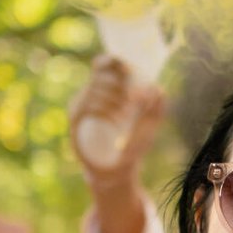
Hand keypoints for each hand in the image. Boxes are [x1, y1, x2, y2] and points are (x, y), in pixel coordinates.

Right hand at [70, 54, 164, 184]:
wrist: (117, 172)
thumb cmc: (134, 145)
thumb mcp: (150, 125)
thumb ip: (157, 107)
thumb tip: (157, 88)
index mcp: (107, 90)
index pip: (103, 64)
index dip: (112, 60)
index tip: (128, 68)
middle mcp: (90, 94)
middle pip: (101, 74)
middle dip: (120, 84)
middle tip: (133, 100)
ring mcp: (80, 106)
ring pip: (96, 89)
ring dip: (115, 101)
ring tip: (125, 117)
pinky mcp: (74, 121)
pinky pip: (88, 105)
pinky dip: (105, 112)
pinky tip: (116, 124)